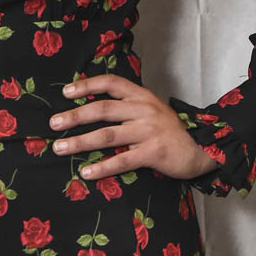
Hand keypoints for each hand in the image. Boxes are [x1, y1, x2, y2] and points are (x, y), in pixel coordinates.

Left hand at [47, 74, 218, 181]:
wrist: (201, 148)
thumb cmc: (170, 130)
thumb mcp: (151, 109)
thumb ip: (128, 106)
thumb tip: (92, 108)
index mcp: (142, 96)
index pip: (111, 83)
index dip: (87, 85)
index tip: (66, 92)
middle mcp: (144, 109)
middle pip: (102, 109)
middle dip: (74, 116)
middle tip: (53, 123)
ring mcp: (148, 131)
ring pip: (107, 135)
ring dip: (80, 141)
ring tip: (60, 147)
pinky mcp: (153, 152)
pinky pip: (122, 160)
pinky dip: (102, 167)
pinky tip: (86, 172)